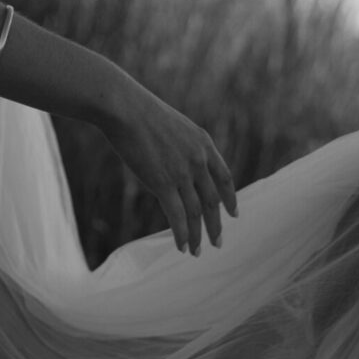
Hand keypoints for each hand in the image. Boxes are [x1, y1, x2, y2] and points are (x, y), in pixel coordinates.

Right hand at [106, 81, 236, 254]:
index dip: (230, 198)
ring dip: (198, 235)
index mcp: (203, 144)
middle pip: (213, 201)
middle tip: (218, 243)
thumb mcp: (173, 126)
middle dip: (216, 225)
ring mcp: (182, 173)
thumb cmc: (141, 114)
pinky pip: (177, 216)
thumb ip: (182, 146)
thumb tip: (177, 163)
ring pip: (196, 212)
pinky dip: (181, 234)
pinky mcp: (163, 183)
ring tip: (197, 251)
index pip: (224, 177)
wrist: (124, 108)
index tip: (234, 213)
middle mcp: (198, 161)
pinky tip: (182, 247)